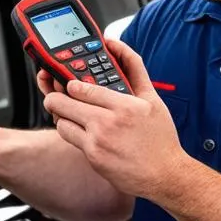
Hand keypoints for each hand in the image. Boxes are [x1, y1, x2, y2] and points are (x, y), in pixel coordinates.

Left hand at [42, 39, 187, 199]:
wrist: (164, 175)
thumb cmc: (160, 139)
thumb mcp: (153, 99)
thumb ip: (134, 69)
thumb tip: (116, 45)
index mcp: (124, 106)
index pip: (82, 87)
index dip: (69, 83)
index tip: (69, 82)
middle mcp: (108, 123)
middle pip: (63, 102)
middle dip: (55, 96)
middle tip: (56, 94)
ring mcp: (97, 141)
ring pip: (61, 121)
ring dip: (61, 115)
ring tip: (70, 113)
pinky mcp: (92, 157)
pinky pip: (69, 138)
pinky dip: (70, 131)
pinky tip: (80, 129)